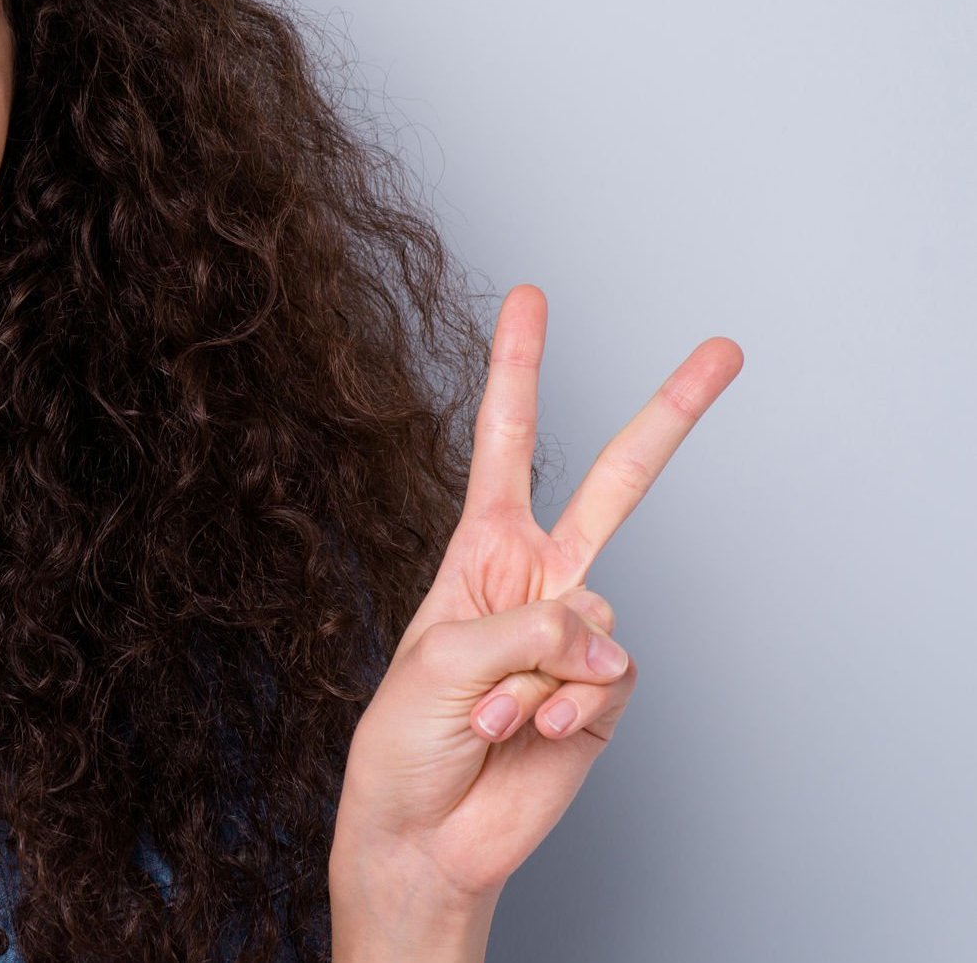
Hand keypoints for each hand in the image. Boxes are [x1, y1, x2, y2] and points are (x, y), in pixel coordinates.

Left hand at [332, 284, 742, 920]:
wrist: (425, 832)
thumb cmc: (404, 742)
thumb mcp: (438, 663)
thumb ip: (524, 629)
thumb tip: (605, 636)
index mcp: (480, 552)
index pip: (506, 445)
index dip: (518, 372)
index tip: (531, 298)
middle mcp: (536, 582)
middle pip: (616, 485)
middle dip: (671, 416)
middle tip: (726, 349)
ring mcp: (575, 636)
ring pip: (592, 619)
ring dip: (529, 678)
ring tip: (486, 717)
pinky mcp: (602, 693)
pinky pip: (609, 676)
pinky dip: (564, 709)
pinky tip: (526, 737)